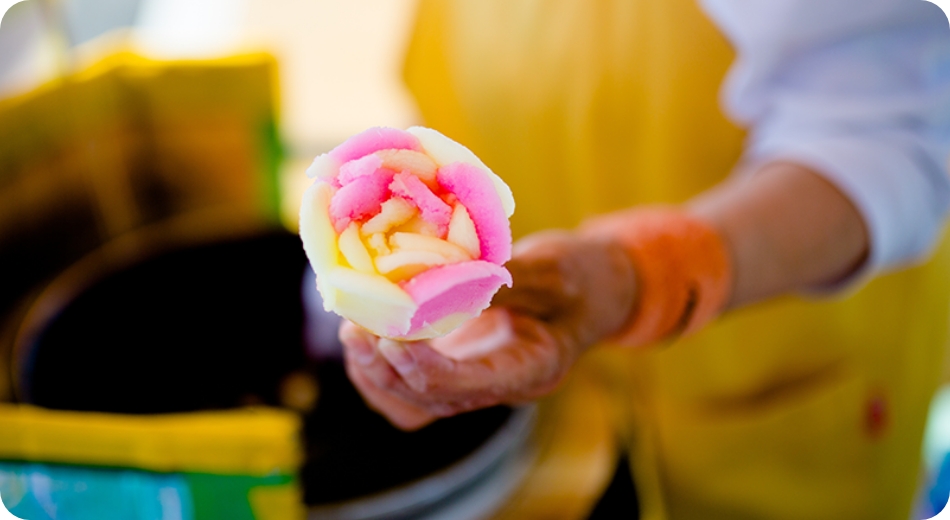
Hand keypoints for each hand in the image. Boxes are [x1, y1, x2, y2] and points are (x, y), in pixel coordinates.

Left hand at [340, 230, 636, 429]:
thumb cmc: (583, 276)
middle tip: (357, 327)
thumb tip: (452, 278)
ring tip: (352, 330)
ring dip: (376, 373)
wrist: (594, 289)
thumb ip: (508, 279)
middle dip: (389, 368)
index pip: (470, 386)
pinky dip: (379, 369)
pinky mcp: (457, 366)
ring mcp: (476, 381)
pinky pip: (409, 390)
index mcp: (532, 369)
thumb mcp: (556, 269)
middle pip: (433, 401)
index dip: (425, 368)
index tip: (391, 335)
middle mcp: (500, 386)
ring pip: (414, 404)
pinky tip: (363, 334)